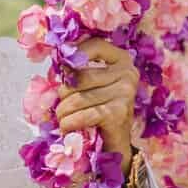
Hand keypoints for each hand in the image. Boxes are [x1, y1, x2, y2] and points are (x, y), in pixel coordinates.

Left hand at [55, 39, 137, 155]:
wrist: (116, 142)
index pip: (96, 45)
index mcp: (122, 60)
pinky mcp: (118, 112)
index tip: (62, 65)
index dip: (75, 52)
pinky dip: (70, 123)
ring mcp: (125, 92)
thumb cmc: (100, 109)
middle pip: (80, 76)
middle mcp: (128, 73)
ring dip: (63, 112)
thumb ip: (79, 70)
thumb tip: (60, 61)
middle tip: (61, 106)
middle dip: (64, 94)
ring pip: (78, 98)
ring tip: (62, 118)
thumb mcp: (91, 85)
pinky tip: (67, 127)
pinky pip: (83, 115)